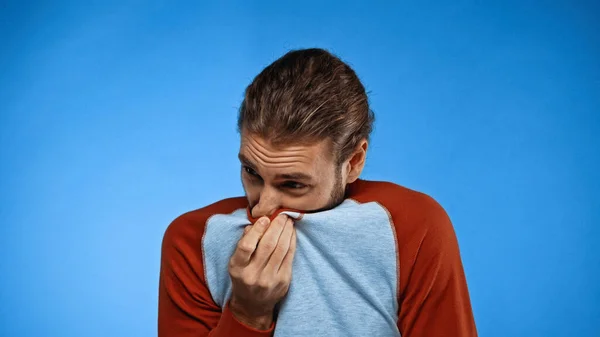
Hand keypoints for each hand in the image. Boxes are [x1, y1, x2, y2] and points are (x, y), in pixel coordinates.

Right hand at [228, 214, 296, 329]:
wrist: (253, 305)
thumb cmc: (243, 277)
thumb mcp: (236, 262)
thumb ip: (244, 242)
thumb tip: (256, 223)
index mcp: (237, 268)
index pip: (247, 246)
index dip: (257, 230)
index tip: (265, 218)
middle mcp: (253, 275)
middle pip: (268, 245)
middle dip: (277, 227)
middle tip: (282, 215)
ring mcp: (269, 279)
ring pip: (281, 249)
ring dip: (286, 232)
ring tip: (288, 221)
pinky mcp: (283, 281)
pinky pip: (289, 256)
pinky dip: (292, 242)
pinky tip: (292, 233)